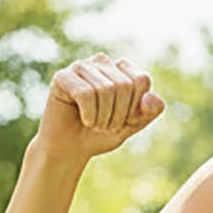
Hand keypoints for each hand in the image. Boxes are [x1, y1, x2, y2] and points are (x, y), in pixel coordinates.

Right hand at [37, 52, 166, 158]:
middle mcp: (101, 62)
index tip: (124, 121)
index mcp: (121, 69)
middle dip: (118, 114)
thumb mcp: (132, 125)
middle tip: (106, 126)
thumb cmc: (101, 134)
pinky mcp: (62, 76)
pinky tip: (84, 120)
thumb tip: (150, 97)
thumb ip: (148, 111)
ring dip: (103, 118)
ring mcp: (81, 67)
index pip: (141, 80)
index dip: (136, 108)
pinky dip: (89, 114)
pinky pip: (85, 93)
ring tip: (94, 124)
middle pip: (124, 85)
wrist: (71, 149)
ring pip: (105, 89)